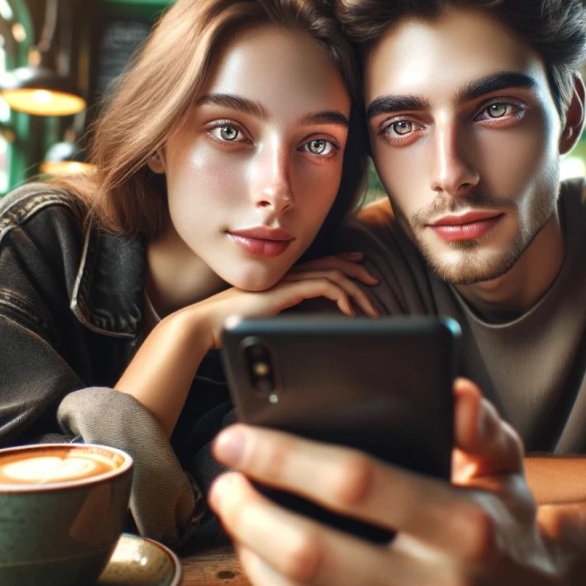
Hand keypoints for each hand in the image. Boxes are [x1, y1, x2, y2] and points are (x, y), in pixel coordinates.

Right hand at [181, 252, 379, 349]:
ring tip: (370, 308)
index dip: (343, 261)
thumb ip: (284, 314)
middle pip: (332, 263)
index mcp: (283, 276)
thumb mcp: (266, 317)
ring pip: (334, 275)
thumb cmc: (232, 324)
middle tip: (375, 281)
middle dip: (357, 271)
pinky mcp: (287, 289)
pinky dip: (341, 296)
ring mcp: (287, 279)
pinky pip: (325, 286)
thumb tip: (299, 324)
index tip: (361, 266)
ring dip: (356, 290)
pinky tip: (349, 311)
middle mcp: (288, 273)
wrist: (209, 323)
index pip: (320, 262)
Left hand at [208, 379, 566, 585]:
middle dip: (250, 511)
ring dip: (251, 552)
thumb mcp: (508, 468)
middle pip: (313, 552)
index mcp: (463, 526)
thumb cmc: (505, 523)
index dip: (287, 457)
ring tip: (233, 509)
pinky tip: (259, 552)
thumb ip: (481, 428)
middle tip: (223, 478)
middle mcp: (434, 585)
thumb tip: (456, 393)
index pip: (358, 483)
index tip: (238, 435)